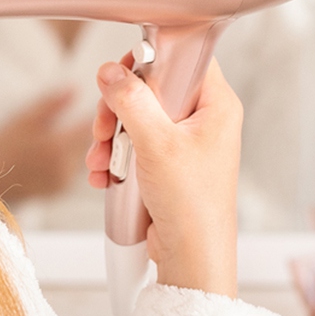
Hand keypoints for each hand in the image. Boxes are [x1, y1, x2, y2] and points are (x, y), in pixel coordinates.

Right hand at [0, 89, 92, 204]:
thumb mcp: (22, 119)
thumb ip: (51, 104)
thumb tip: (76, 88)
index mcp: (58, 148)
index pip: (90, 125)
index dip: (93, 111)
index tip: (90, 100)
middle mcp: (66, 168)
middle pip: (90, 143)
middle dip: (89, 127)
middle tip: (81, 112)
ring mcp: (64, 181)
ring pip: (84, 156)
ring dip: (82, 143)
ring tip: (69, 129)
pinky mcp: (59, 190)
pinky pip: (75, 169)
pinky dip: (73, 156)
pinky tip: (60, 147)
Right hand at [86, 57, 240, 297]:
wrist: (191, 257)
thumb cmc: (192, 205)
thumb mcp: (156, 143)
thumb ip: (131, 101)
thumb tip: (110, 71)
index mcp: (215, 104)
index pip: (183, 58)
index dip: (150, 61)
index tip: (123, 74)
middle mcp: (202, 120)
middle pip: (150, 89)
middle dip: (117, 110)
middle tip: (103, 127)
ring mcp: (183, 143)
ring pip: (136, 119)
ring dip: (109, 138)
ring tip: (99, 161)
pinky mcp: (166, 164)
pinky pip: (133, 146)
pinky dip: (113, 158)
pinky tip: (102, 175)